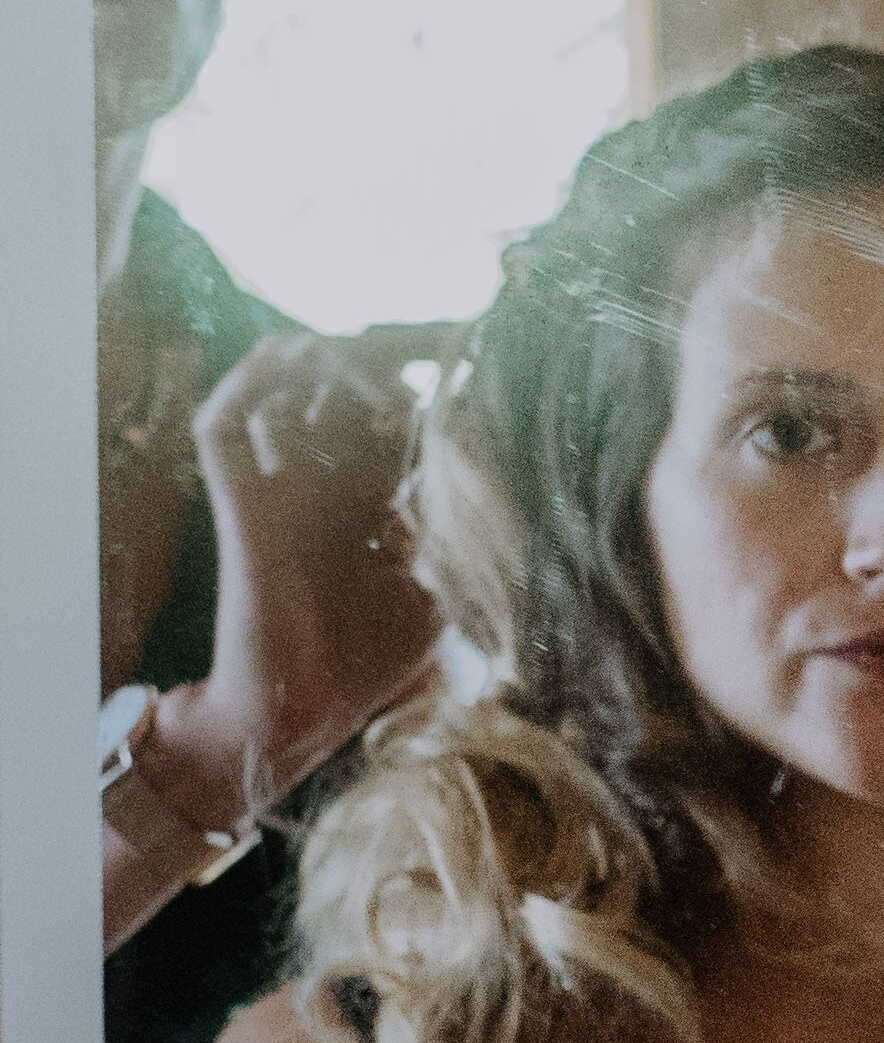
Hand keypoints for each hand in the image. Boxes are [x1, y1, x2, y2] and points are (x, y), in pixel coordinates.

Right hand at [164, 326, 445, 825]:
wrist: (299, 709)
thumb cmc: (373, 655)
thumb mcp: (443, 588)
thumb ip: (462, 532)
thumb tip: (499, 468)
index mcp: (374, 494)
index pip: (399, 413)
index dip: (427, 373)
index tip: (471, 338)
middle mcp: (324, 479)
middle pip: (347, 385)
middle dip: (388, 351)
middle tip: (435, 333)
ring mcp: (278, 484)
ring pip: (285, 388)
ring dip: (327, 360)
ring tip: (372, 357)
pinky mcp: (238, 499)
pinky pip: (224, 423)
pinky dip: (249, 383)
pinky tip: (290, 355)